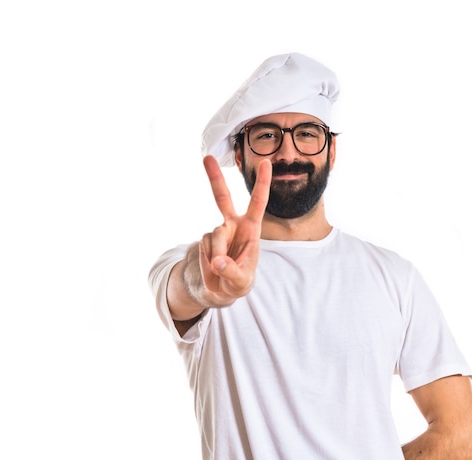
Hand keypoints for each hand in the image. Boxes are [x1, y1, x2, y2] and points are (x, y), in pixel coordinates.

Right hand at [185, 155, 271, 307]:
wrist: (222, 289)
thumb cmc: (239, 282)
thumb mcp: (241, 282)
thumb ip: (232, 272)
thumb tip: (218, 262)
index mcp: (251, 229)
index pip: (258, 203)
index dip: (262, 183)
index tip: (266, 163)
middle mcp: (233, 225)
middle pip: (222, 197)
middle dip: (214, 177)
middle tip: (206, 157)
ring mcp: (218, 231)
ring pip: (214, 235)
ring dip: (217, 253)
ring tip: (222, 268)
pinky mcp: (206, 239)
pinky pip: (205, 245)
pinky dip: (208, 258)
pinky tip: (214, 265)